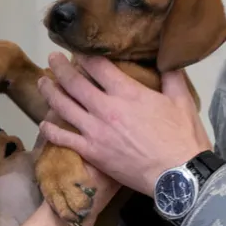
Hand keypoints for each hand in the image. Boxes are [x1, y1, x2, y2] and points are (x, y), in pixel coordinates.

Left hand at [37, 53, 211, 195]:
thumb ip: (172, 77)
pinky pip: (64, 138)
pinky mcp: (92, 152)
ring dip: (50, 92)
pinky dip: (51, 130)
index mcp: (127, 92)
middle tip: (51, 58)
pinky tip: (43, 124)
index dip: (84, 55)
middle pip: (74, 82)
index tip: (76, 48)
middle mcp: (106, 108)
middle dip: (60, 67)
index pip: (98, 66)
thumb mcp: (182, 101)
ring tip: (42, 81)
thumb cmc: (183, 137)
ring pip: (64, 106)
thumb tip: (169, 58)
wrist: (179, 176)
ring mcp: (95, 131)